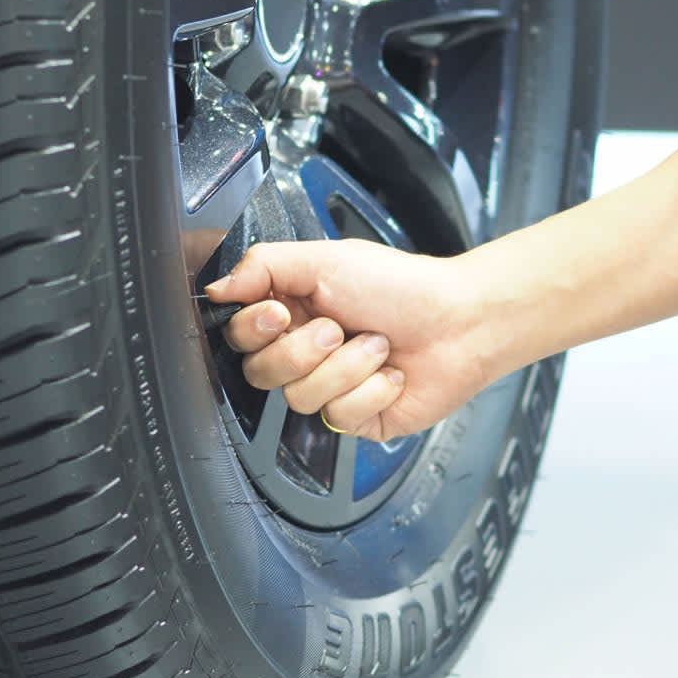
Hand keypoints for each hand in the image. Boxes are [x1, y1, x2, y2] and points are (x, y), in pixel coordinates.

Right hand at [205, 240, 496, 441]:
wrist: (461, 321)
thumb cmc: (402, 287)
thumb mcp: (325, 259)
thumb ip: (263, 266)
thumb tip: (217, 287)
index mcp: (292, 311)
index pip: (239, 335)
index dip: (253, 329)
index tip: (278, 312)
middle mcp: (305, 353)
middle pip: (261, 373)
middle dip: (302, 350)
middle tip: (337, 328)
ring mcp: (330, 389)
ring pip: (300, 397)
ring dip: (347, 367)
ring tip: (376, 345)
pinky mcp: (357, 418)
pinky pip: (340, 416)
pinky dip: (372, 390)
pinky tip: (391, 374)